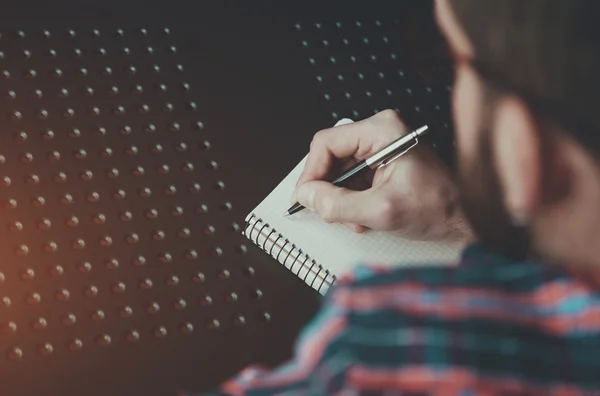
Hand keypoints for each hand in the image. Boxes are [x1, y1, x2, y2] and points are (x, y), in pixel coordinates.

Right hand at [291, 110, 473, 245]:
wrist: (463, 217)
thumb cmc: (437, 206)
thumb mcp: (381, 210)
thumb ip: (338, 204)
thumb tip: (308, 196)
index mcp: (381, 130)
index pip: (326, 143)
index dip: (311, 173)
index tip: (306, 197)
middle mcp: (379, 133)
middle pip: (330, 157)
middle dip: (327, 188)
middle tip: (326, 210)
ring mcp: (380, 147)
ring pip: (338, 171)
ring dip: (339, 198)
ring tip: (353, 218)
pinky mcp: (381, 163)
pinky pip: (351, 179)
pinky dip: (350, 200)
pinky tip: (361, 215)